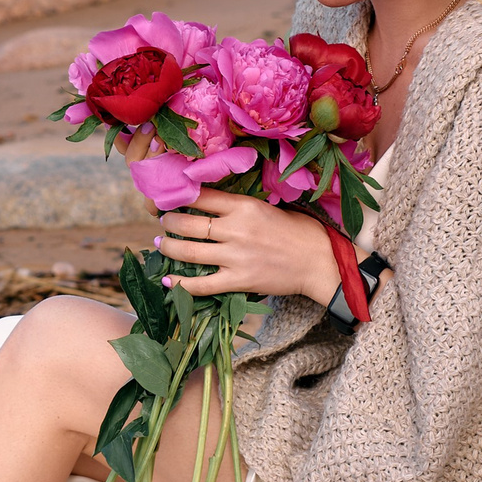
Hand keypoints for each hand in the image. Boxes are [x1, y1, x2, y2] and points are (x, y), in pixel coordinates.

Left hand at [152, 189, 342, 303]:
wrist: (319, 262)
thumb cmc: (298, 231)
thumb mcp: (268, 207)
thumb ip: (240, 207)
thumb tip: (211, 203)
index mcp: (245, 207)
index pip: (201, 197)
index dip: (179, 197)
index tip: (169, 198)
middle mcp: (236, 230)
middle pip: (188, 224)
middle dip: (168, 222)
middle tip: (163, 222)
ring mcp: (236, 257)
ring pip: (189, 252)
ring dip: (169, 248)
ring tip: (161, 244)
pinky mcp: (239, 281)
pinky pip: (202, 285)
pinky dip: (181, 284)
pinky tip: (168, 280)